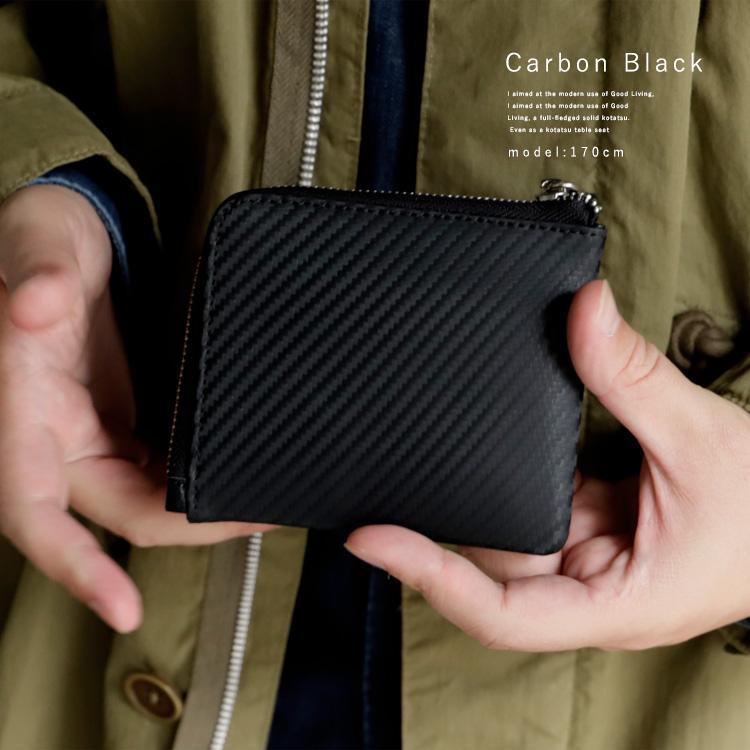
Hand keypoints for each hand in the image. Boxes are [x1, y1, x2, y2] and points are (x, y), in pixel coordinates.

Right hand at [0, 185, 268, 633]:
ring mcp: (89, 433)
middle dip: (189, 528)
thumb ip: (35, 276)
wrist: (67, 233)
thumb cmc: (39, 240)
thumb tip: (35, 305)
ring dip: (199, 510)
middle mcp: (53, 438)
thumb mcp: (33, 245)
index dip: (77, 566)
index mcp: (19, 412)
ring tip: (263, 503)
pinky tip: (233, 473)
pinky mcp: (118, 420)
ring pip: (143, 499)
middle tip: (261, 519)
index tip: (123, 609)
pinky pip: (157, 468)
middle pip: (117, 514)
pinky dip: (194, 480)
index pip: (35, 512)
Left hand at [346, 280, 749, 650]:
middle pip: (486, 565)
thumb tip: (584, 307)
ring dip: (470, 496)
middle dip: (434, 526)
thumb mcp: (697, 438)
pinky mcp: (588, 529)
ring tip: (413, 455)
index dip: (428, 576)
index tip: (369, 537)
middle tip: (374, 478)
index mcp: (611, 601)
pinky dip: (506, 476)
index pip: (500, 609)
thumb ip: (632, 374)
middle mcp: (585, 587)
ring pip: (506, 532)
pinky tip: (477, 446)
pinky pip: (532, 505)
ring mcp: (584, 559)